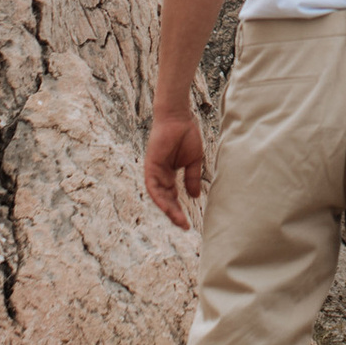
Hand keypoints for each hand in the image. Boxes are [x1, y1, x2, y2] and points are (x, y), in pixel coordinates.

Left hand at [145, 110, 206, 229]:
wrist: (178, 118)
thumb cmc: (186, 135)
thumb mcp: (193, 161)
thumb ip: (192, 178)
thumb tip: (194, 196)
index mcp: (169, 175)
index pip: (173, 198)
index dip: (179, 211)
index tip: (188, 224)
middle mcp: (160, 176)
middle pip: (166, 200)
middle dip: (174, 214)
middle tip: (184, 226)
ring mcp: (154, 171)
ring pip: (158, 196)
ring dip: (168, 209)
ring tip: (179, 220)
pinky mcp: (150, 166)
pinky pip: (152, 186)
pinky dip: (159, 197)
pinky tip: (167, 207)